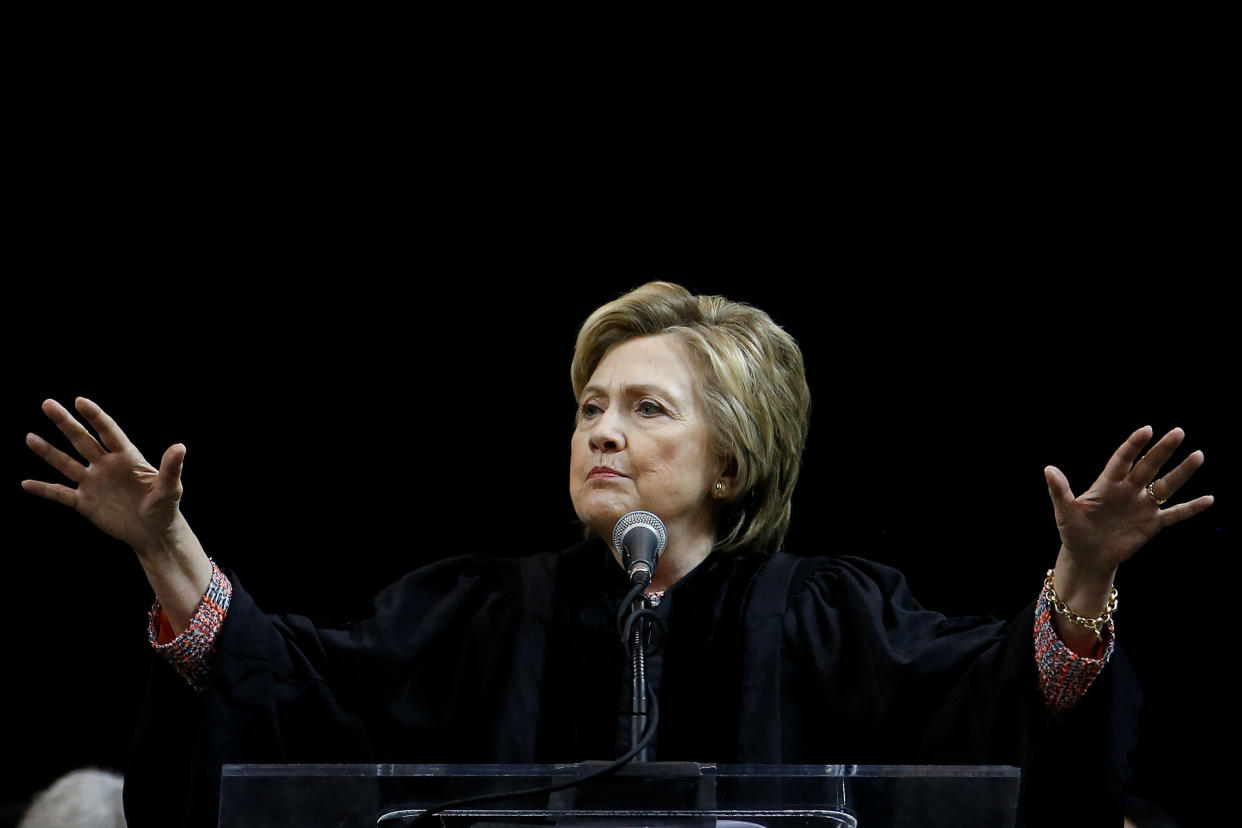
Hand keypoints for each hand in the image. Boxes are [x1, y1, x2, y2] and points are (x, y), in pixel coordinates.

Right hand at [23, 397, 186, 556]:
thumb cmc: (165, 508)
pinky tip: (26, 484)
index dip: (95, 416)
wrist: (153, 533)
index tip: (79, 401)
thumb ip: (171, 468)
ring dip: (48, 452)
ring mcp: (94, 483)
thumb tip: (180, 447)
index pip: (108, 432)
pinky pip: (60, 494)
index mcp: (127, 458)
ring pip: (67, 464)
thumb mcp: (171, 489)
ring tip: (30, 437)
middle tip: (47, 404)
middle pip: (82, 440)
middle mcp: (106, 466)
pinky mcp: (85, 502)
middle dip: (66, 423)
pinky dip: (44, 490)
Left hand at [1044, 425, 1212, 582]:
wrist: (1087, 557)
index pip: (1122, 459)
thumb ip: (1059, 491)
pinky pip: (1174, 514)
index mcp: (1107, 484)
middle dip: (1162, 450)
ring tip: (1198, 455)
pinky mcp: (1151, 524)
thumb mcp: (1064, 512)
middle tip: (1178, 432)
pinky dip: (1191, 508)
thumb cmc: (1073, 532)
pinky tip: (1209, 499)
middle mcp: (1128, 490)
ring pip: (1165, 486)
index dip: (1133, 445)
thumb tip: (1048, 469)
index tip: (1146, 430)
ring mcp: (1142, 506)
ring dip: (1181, 472)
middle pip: (1148, 466)